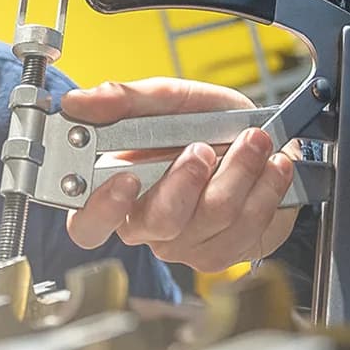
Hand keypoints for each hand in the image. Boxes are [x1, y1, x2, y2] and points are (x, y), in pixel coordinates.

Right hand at [61, 78, 300, 271]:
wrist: (258, 139)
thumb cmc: (203, 123)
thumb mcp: (165, 99)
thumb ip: (124, 98)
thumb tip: (78, 102)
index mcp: (114, 192)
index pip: (86, 225)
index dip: (102, 210)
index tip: (125, 180)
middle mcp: (144, 224)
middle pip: (159, 221)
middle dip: (188, 179)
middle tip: (202, 147)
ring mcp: (184, 244)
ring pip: (212, 218)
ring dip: (240, 171)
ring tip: (254, 141)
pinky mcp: (224, 251)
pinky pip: (248, 228)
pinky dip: (266, 189)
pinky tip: (272, 166)